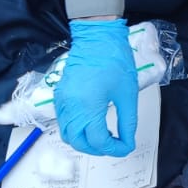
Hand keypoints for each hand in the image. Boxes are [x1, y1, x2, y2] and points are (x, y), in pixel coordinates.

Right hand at [52, 18, 137, 156]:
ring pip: (67, 134)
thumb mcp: (127, 94)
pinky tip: (91, 123)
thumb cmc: (114, 61)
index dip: (115, 149)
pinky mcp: (59, 95)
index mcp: (88, 107)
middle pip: (78, 142)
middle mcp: (70, 107)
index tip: (126, 146)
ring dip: (84, 141)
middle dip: (97, 149)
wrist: (97, 37)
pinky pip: (63, 121)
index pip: (98, 141)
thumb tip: (127, 141)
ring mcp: (62, 101)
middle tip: (114, 144)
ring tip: (103, 135)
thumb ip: (128, 122)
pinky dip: (75, 129)